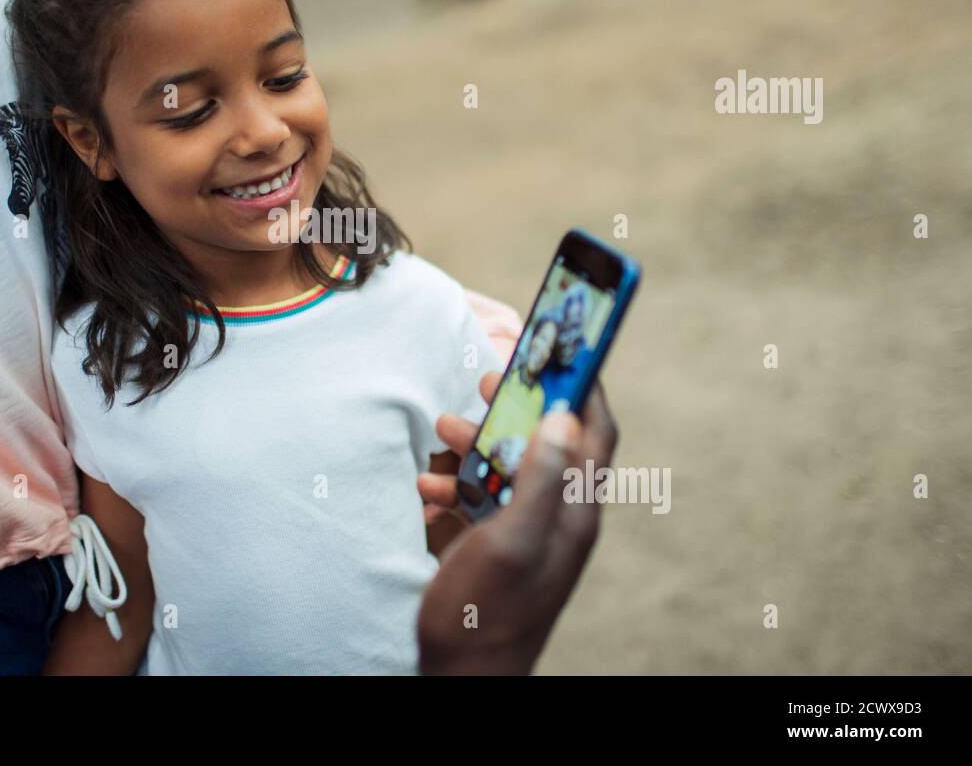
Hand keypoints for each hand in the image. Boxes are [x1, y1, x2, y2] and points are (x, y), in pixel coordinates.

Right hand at [416, 377, 618, 674]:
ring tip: (442, 432)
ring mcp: (529, 532)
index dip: (583, 383)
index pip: (595, 430)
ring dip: (477, 444)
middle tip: (487, 377)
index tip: (559, 345)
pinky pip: (484, 499)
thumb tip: (566, 414)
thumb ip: (541, 478)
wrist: (459, 678)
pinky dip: (457, 486)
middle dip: (516, 406)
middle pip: (549, 440)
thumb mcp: (511, 539)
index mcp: (574, 511)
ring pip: (510, 466)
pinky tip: (427, 490)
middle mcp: (559, 517)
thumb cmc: (484, 614)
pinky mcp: (501, 546)